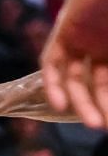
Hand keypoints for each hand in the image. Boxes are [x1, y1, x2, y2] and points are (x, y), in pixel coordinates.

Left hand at [43, 0, 107, 127]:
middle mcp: (100, 45)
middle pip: (94, 84)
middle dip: (98, 106)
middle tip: (102, 127)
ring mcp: (82, 37)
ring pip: (74, 77)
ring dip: (78, 100)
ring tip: (92, 122)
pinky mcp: (64, 29)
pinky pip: (53, 61)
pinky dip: (54, 82)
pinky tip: (59, 103)